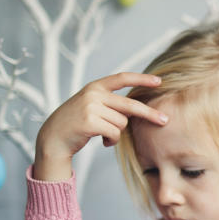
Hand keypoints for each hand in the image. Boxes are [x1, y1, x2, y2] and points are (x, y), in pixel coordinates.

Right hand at [33, 72, 166, 180]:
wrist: (53, 138)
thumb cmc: (77, 124)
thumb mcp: (92, 106)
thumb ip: (112, 104)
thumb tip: (140, 110)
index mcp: (95, 87)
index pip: (122, 78)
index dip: (141, 79)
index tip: (159, 81)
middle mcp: (93, 94)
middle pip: (130, 105)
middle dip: (149, 114)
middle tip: (165, 121)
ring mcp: (90, 107)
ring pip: (122, 123)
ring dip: (117, 133)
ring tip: (104, 135)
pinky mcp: (90, 122)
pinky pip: (114, 133)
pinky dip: (112, 141)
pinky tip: (102, 141)